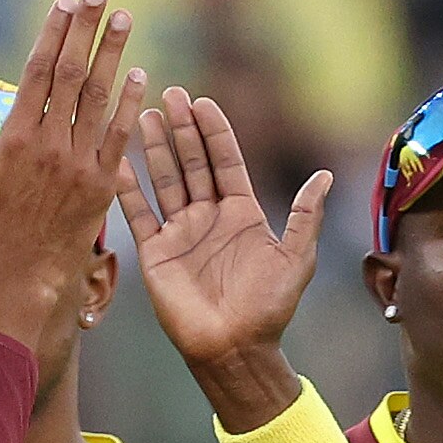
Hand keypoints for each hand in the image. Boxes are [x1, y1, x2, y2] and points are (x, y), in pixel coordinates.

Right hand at [0, 0, 141, 310]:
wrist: (20, 275)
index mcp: (15, 137)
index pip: (38, 71)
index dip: (54, 33)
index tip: (66, 2)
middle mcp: (50, 145)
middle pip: (72, 74)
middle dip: (86, 30)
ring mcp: (79, 164)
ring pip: (100, 98)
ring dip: (113, 55)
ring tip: (124, 19)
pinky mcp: (101, 185)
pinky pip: (120, 136)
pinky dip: (130, 104)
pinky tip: (140, 73)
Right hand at [118, 89, 329, 387]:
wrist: (234, 349)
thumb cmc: (269, 308)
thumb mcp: (295, 258)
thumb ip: (305, 215)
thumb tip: (324, 175)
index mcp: (242, 213)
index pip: (225, 161)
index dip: (214, 132)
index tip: (203, 102)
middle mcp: (208, 217)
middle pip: (193, 163)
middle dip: (182, 129)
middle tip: (170, 93)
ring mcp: (180, 233)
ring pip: (165, 180)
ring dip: (156, 148)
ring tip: (145, 114)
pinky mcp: (156, 253)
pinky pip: (139, 214)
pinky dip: (128, 189)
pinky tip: (118, 160)